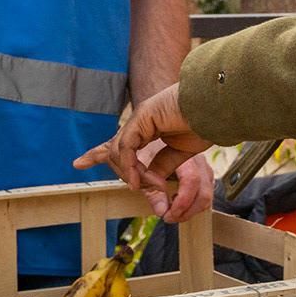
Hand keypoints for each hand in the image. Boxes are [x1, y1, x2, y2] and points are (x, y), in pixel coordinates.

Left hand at [75, 85, 213, 201]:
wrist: (216, 107)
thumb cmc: (204, 125)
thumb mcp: (181, 154)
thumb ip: (163, 166)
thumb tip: (149, 184)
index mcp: (150, 127)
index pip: (117, 144)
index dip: (97, 154)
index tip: (79, 162)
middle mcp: (141, 122)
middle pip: (114, 152)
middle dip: (124, 174)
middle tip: (148, 189)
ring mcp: (140, 118)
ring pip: (118, 152)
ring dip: (133, 174)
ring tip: (151, 186)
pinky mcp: (142, 116)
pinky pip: (126, 147)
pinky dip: (130, 166)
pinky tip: (137, 179)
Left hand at [145, 148, 213, 222]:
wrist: (156, 135)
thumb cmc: (148, 150)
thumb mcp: (144, 167)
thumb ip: (152, 190)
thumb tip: (162, 212)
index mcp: (184, 155)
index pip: (191, 181)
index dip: (182, 203)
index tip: (168, 215)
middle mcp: (200, 161)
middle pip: (204, 194)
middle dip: (187, 212)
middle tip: (168, 217)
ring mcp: (205, 168)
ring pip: (207, 197)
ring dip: (190, 209)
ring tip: (171, 210)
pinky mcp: (205, 175)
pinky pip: (205, 195)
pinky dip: (193, 204)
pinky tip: (177, 201)